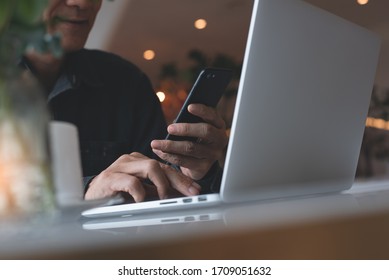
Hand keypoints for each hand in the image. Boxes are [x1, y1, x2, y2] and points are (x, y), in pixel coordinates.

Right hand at [84, 152, 200, 200]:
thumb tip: (180, 199)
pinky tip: (143, 202)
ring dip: (163, 185)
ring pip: (151, 167)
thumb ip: (156, 194)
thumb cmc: (114, 197)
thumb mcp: (140, 195)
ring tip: (166, 199)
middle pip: (162, 165)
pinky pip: (132, 182)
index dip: (182, 178)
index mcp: (139, 162)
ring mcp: (121, 166)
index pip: (166, 167)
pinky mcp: (110, 177)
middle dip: (180, 180)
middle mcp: (132, 160)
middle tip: (191, 194)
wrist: (86, 201)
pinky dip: (142, 194)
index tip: (195, 189)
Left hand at [151, 104, 227, 179]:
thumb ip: (191, 121)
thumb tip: (175, 122)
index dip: (202, 111)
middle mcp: (219, 140)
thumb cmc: (196, 138)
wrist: (201, 163)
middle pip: (205, 132)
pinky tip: (158, 151)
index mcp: (218, 126)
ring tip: (155, 143)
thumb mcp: (197, 128)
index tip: (189, 107)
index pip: (213, 116)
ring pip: (191, 148)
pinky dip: (169, 156)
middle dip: (186, 129)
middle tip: (169, 128)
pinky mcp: (203, 167)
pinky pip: (183, 161)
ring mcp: (212, 155)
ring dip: (170, 145)